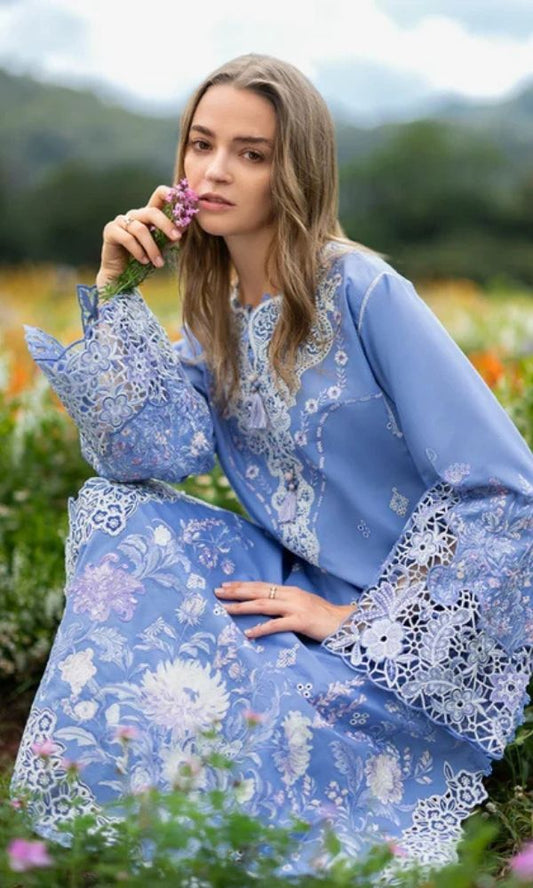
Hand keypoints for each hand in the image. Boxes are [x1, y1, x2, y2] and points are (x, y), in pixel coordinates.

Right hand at [96, 184, 182, 289]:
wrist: (121, 275)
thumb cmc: (143, 258)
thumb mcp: (161, 245)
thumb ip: (171, 234)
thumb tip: (186, 223)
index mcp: (148, 214)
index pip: (159, 195)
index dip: (170, 194)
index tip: (184, 202)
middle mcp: (134, 214)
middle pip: (151, 212)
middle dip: (166, 225)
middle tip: (177, 238)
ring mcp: (121, 221)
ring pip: (140, 230)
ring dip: (152, 248)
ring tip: (159, 263)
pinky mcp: (110, 231)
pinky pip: (128, 239)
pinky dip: (138, 251)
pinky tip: (144, 261)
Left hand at [214, 581, 356, 641]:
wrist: (346, 622)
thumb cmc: (323, 617)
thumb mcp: (302, 606)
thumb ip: (286, 605)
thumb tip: (267, 607)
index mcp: (290, 591)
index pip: (261, 586)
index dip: (242, 585)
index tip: (225, 585)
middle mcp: (291, 595)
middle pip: (258, 591)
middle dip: (236, 592)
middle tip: (217, 592)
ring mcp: (296, 607)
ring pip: (264, 605)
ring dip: (243, 607)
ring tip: (225, 609)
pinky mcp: (302, 621)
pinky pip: (278, 624)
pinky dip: (262, 628)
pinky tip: (249, 632)